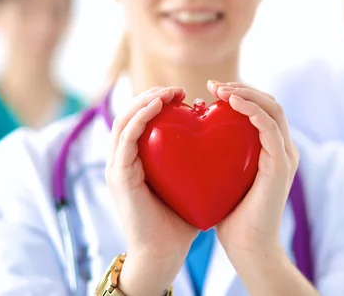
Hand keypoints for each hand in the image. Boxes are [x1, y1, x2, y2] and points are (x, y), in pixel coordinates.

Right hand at [105, 87, 198, 294]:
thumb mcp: (192, 183)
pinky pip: (125, 138)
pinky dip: (140, 117)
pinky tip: (158, 106)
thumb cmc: (181, 221)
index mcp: (138, 160)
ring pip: (123, 120)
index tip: (185, 94)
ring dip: (145, 100)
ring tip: (168, 92)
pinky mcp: (118, 176)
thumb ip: (201, 162)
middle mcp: (124, 160)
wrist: (163, 254)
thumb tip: (227, 142)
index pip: (142, 120)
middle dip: (152, 94)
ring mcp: (117, 167)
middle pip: (130, 113)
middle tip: (177, 89)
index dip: (159, 101)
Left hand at [210, 81, 316, 295]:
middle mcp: (284, 149)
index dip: (240, 94)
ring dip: (246, 93)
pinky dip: (251, 110)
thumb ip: (220, 156)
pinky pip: (270, 127)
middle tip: (213, 85)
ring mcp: (285, 156)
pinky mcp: (281, 164)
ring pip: (273, 108)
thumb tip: (195, 138)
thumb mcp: (224, 177)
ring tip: (219, 89)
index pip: (262, 110)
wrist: (247, 247)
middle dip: (242, 88)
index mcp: (272, 151)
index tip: (211, 90)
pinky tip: (230, 103)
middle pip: (270, 103)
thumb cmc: (231, 217)